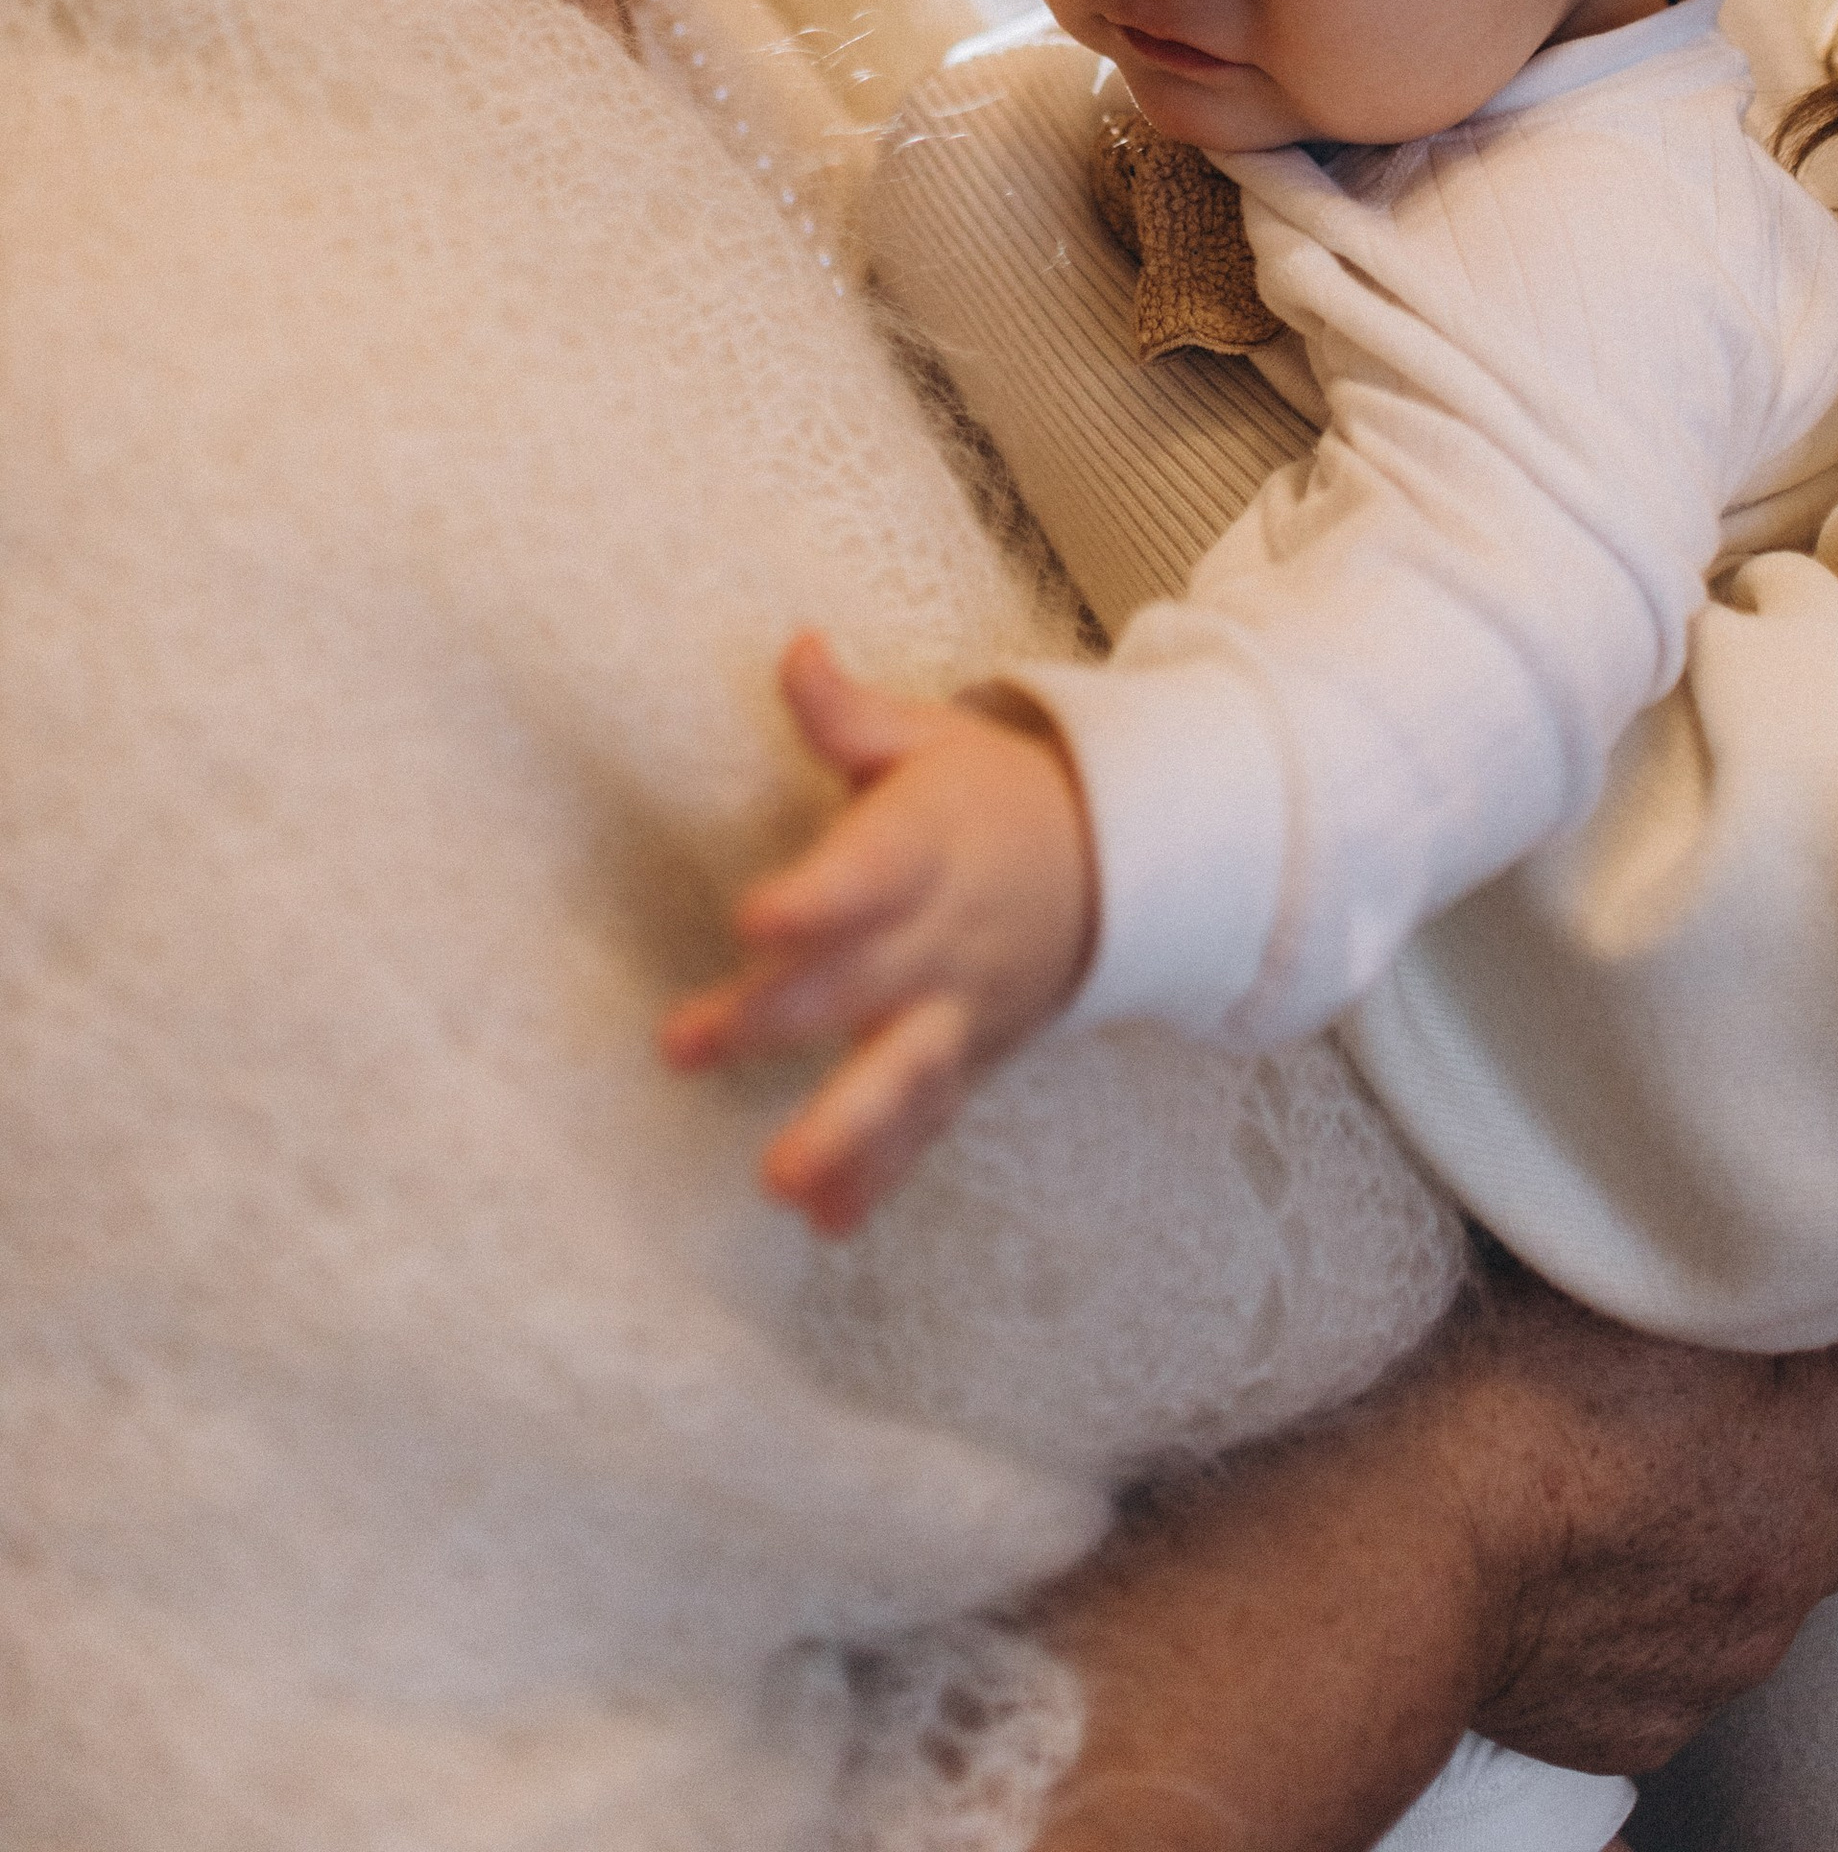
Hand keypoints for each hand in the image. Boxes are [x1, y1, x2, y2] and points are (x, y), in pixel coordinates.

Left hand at [660, 631, 1097, 1229]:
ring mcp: (957, 1008)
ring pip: (901, 1075)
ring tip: (781, 1181)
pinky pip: (926, 1123)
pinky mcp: (966, 1058)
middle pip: (853, 983)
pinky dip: (882, 1174)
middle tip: (685, 1046)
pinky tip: (826, 1222)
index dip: (815, 897)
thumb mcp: (930, 738)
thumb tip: (793, 649)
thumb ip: (848, 715)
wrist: (1117, 865)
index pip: (869, 871)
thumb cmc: (994, 795)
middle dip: (772, 1018)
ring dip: (843, 1131)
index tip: (754, 916)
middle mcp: (940, 936)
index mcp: (927, 846)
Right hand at [1447, 1249, 1837, 1772]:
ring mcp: (1725, 1658)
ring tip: (1660, 1465)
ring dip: (1749, 1518)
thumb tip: (1761, 1217)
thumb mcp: (1635, 1287)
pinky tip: (1603, 1554)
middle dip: (1832, 1423)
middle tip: (1765, 1364)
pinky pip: (1691, 1647)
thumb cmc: (1507, 1399)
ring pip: (1775, 1571)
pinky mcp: (1653, 1718)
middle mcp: (1789, 1568)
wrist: (1412, 1559)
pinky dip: (1670, 1599)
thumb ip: (1718, 1262)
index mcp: (1807, 1456)